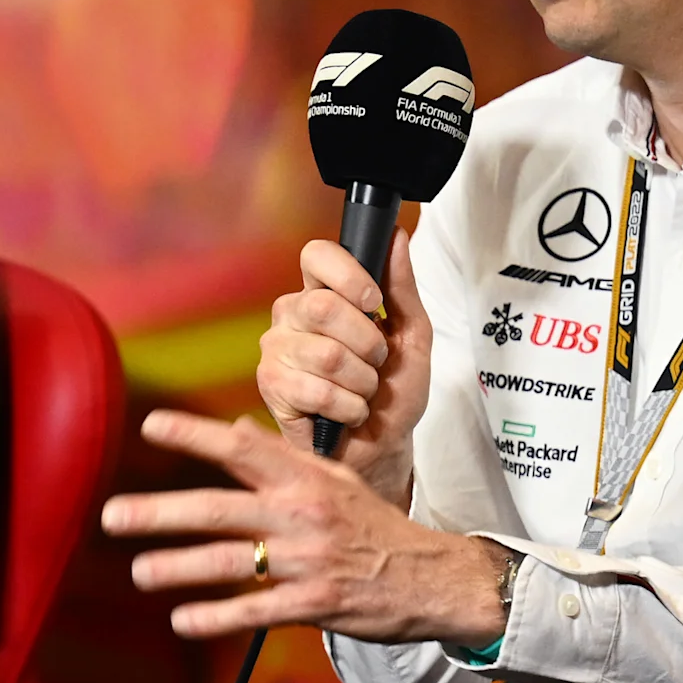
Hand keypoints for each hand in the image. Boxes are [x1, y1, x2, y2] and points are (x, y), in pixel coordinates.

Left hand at [102, 409, 506, 647]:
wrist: (433, 578)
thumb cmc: (376, 526)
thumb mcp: (337, 480)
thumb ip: (283, 457)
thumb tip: (235, 430)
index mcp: (306, 479)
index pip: (242, 448)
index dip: (194, 434)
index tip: (150, 425)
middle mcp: (303, 514)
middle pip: (220, 509)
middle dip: (160, 512)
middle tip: (111, 515)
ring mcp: (309, 561)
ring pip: (231, 562)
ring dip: (178, 567)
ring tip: (138, 571)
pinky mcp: (316, 605)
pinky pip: (256, 611)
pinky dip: (217, 617)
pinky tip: (181, 620)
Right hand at [254, 230, 436, 507]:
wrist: (381, 446)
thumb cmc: (393, 391)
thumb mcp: (412, 335)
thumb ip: (402, 287)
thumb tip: (396, 237)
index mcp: (322, 292)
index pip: (317, 255)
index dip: (349, 275)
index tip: (374, 302)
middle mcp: (292, 314)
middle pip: (324, 306)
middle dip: (367, 343)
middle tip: (375, 362)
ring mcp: (276, 349)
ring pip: (327, 355)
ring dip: (362, 383)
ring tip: (362, 392)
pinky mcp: (270, 385)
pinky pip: (315, 390)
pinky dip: (347, 407)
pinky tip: (346, 412)